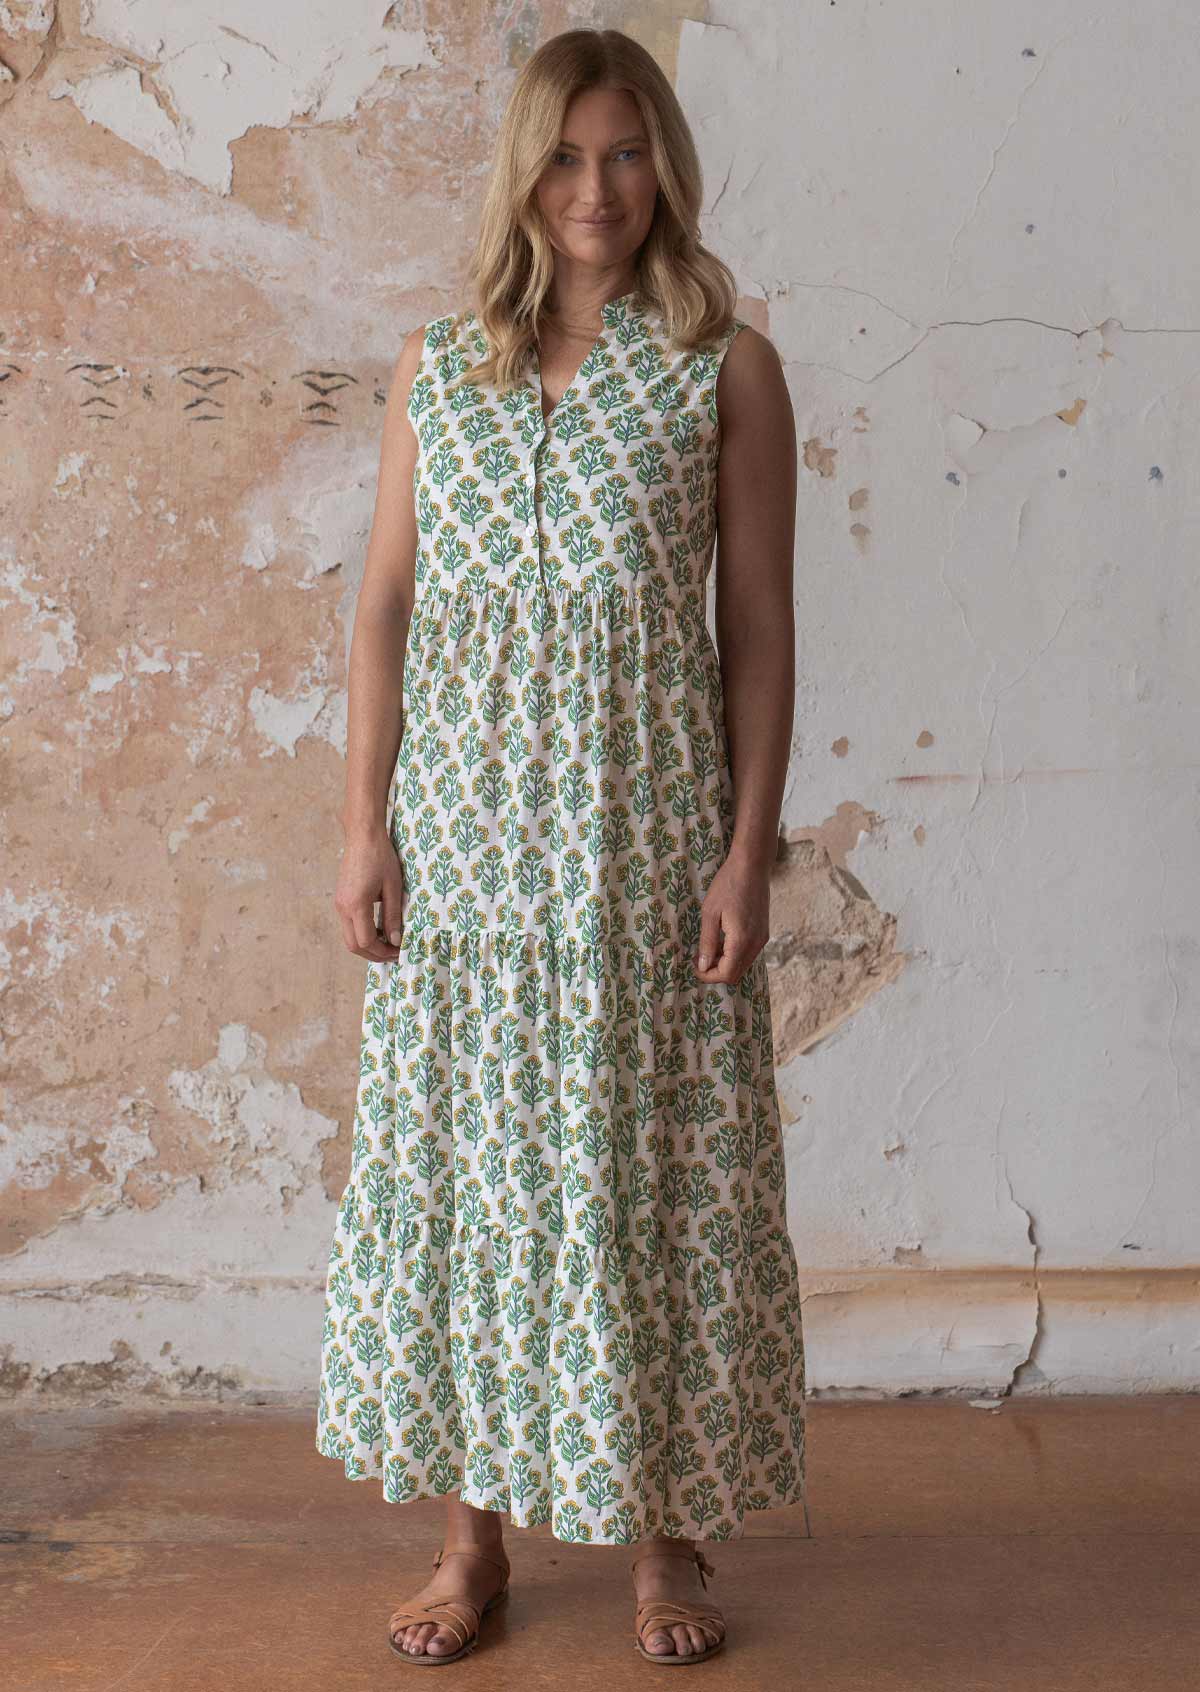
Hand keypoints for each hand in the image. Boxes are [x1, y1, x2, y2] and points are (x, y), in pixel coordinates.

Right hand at [334, 828, 406, 961]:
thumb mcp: (393, 888)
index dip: (383, 952)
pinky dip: (362, 934)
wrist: (363, 836)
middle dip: (373, 955)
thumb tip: (395, 940)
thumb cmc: (381, 858)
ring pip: (349, 937)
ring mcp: (339, 904)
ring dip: (367, 945)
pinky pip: (349, 925)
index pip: (366, 942)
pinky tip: (378, 930)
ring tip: (387, 943)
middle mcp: (343, 908)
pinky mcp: (341, 900)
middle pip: (353, 945)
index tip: (399, 951)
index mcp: (356, 905)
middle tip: (393, 954)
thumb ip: (393, 916)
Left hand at [693, 853, 770, 985]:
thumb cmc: (727, 885)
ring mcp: (762, 938)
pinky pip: (748, 953)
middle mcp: (756, 944)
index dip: (708, 976)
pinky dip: (734, 954)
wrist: (752, 866)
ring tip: (709, 946)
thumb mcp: (710, 913)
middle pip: (736, 974)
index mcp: (742, 940)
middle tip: (699, 957)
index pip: (726, 974)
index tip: (694, 966)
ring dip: (725, 963)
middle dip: (716, 971)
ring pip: (743, 964)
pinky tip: (723, 938)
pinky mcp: (763, 932)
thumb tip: (703, 966)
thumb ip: (707, 943)